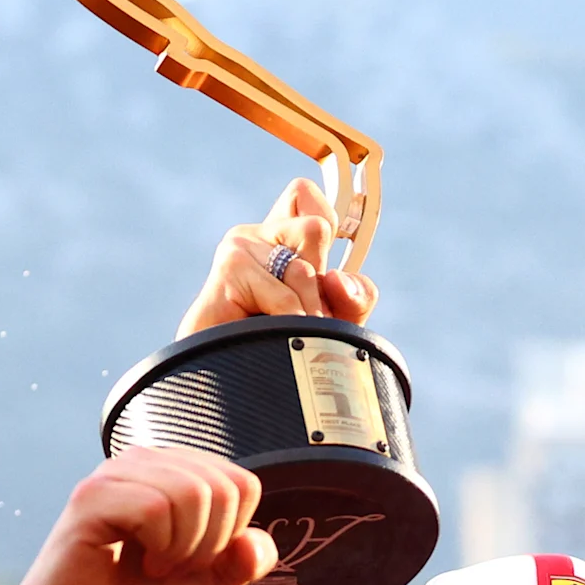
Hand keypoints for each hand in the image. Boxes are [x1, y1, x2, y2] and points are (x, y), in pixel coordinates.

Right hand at [6, 447, 277, 584]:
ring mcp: (117, 473)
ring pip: (192, 493)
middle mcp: (147, 461)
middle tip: (173, 567)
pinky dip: (158, 547)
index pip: (242, 484)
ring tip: (155, 565)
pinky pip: (154, 508)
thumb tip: (257, 541)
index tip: (194, 559)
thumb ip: (241, 563)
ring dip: (183, 548)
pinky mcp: (91, 496)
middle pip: (222, 488)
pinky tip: (139, 562)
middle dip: (209, 545)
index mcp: (177, 470)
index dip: (231, 534)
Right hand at [174, 177, 377, 336]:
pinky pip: (284, 296)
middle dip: (322, 284)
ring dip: (308, 313)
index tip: (325, 263)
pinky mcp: (230, 267)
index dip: (327, 218)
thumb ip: (354, 297)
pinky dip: (288, 325)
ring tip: (286, 335)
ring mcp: (241, 246)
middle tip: (302, 314)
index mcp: (281, 239)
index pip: (305, 194)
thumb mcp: (335, 321)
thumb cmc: (281, 351)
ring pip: (305, 267)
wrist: (232, 390)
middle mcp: (258, 235)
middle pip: (319, 226)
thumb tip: (340, 278)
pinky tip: (269, 337)